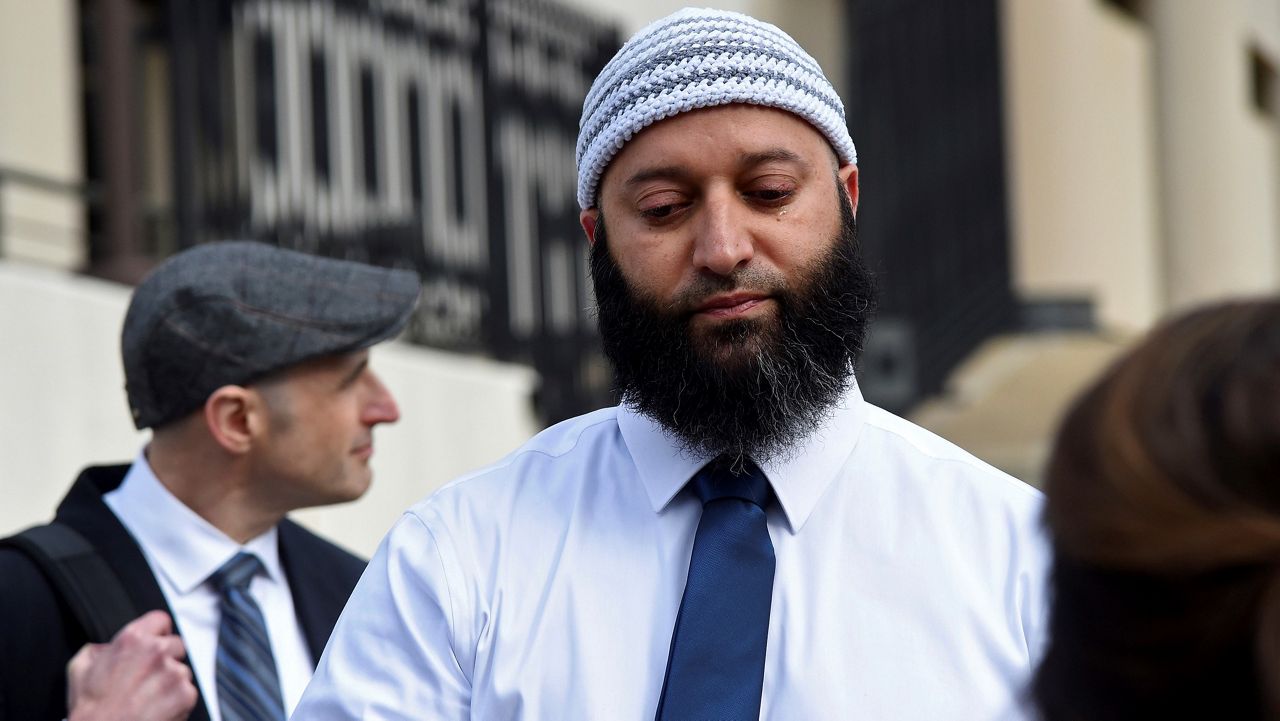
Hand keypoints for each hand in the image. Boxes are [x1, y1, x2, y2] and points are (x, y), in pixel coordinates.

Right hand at [67, 610, 197, 720]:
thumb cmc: (90, 709)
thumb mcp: (79, 669)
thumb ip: (96, 650)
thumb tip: (105, 648)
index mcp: (133, 639)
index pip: (160, 620)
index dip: (157, 633)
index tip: (154, 643)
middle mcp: (157, 650)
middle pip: (176, 644)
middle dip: (166, 658)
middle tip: (148, 678)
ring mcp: (174, 672)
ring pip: (182, 670)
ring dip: (171, 681)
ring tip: (148, 698)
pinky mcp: (186, 693)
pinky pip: (188, 691)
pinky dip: (177, 701)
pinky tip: (157, 709)